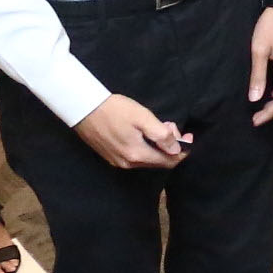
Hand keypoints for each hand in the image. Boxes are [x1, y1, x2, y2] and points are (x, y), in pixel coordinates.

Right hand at [74, 94, 191, 169]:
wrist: (84, 108)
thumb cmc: (115, 110)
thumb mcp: (142, 117)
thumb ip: (161, 134)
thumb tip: (176, 149)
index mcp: (137, 155)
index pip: (169, 161)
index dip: (182, 150)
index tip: (188, 135)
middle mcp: (128, 164)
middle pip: (158, 161)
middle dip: (171, 145)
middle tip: (170, 125)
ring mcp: (118, 162)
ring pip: (148, 158)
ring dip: (158, 145)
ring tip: (160, 125)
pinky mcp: (111, 157)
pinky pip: (136, 156)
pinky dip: (146, 146)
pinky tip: (145, 132)